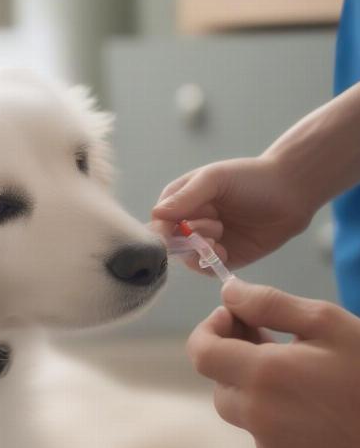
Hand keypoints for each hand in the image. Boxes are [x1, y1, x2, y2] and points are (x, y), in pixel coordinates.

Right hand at [151, 157, 313, 270]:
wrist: (291, 192)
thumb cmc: (251, 178)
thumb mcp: (214, 179)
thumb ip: (185, 196)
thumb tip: (156, 215)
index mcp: (179, 200)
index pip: (158, 221)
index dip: (164, 229)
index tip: (180, 228)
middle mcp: (188, 222)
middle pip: (169, 243)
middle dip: (187, 238)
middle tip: (213, 224)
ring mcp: (205, 242)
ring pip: (186, 258)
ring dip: (200, 249)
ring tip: (221, 233)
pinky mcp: (223, 258)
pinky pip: (206, 269)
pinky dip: (212, 262)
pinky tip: (226, 249)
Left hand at [187, 278, 359, 447]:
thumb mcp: (326, 322)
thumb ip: (268, 304)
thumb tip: (227, 291)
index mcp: (262, 376)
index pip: (201, 352)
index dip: (209, 329)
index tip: (233, 315)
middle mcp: (256, 414)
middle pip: (217, 378)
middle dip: (231, 351)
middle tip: (263, 333)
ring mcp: (269, 443)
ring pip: (235, 404)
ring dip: (246, 379)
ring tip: (285, 360)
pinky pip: (257, 426)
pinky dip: (265, 405)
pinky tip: (300, 393)